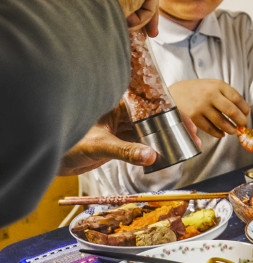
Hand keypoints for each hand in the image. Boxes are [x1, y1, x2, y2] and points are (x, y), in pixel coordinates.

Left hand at [57, 103, 201, 175]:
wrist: (50, 159)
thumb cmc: (68, 143)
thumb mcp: (100, 146)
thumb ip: (126, 151)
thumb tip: (151, 156)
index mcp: (116, 105)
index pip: (150, 104)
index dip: (170, 111)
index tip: (186, 121)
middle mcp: (120, 114)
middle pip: (153, 118)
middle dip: (173, 126)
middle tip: (191, 136)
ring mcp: (119, 128)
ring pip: (148, 132)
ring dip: (165, 139)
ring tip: (184, 146)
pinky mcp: (117, 142)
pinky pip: (140, 144)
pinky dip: (152, 149)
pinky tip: (164, 155)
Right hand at [169, 79, 250, 138]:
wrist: (176, 92)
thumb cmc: (199, 90)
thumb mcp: (214, 85)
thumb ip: (228, 96)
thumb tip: (245, 112)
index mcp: (218, 85)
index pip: (237, 98)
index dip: (245, 109)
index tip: (246, 114)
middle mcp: (210, 94)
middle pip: (231, 111)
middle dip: (240, 120)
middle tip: (242, 124)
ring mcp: (201, 105)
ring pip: (221, 122)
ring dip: (230, 129)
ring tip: (233, 130)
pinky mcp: (194, 115)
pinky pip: (210, 128)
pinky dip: (218, 133)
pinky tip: (221, 133)